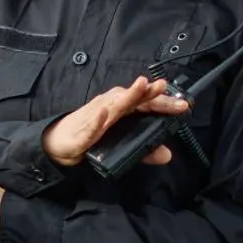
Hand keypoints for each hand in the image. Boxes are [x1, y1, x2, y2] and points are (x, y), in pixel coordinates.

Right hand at [42, 75, 189, 167]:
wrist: (58, 143)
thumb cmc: (91, 136)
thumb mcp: (121, 144)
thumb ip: (144, 150)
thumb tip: (167, 155)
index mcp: (121, 109)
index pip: (145, 102)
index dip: (163, 101)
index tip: (183, 104)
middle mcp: (110, 107)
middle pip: (132, 99)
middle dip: (148, 93)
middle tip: (163, 87)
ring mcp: (96, 117)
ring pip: (114, 105)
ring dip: (127, 95)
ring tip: (141, 87)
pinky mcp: (82, 131)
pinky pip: (91, 124)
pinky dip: (98, 119)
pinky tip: (105, 113)